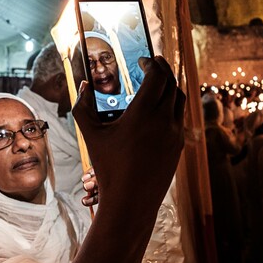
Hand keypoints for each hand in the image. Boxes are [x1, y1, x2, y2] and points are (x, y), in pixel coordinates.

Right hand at [73, 56, 184, 216]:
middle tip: (154, 63)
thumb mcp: (91, 135)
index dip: (152, 63)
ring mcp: (175, 133)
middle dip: (163, 69)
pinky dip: (173, 105)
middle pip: (172, 83)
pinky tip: (161, 107)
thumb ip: (83, 106)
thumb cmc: (108, 168)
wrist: (131, 202)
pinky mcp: (179, 146)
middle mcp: (164, 120)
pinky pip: (180, 117)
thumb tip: (82, 86)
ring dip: (171, 86)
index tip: (143, 60)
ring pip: (180, 99)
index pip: (157, 76)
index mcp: (144, 113)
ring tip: (159, 81)